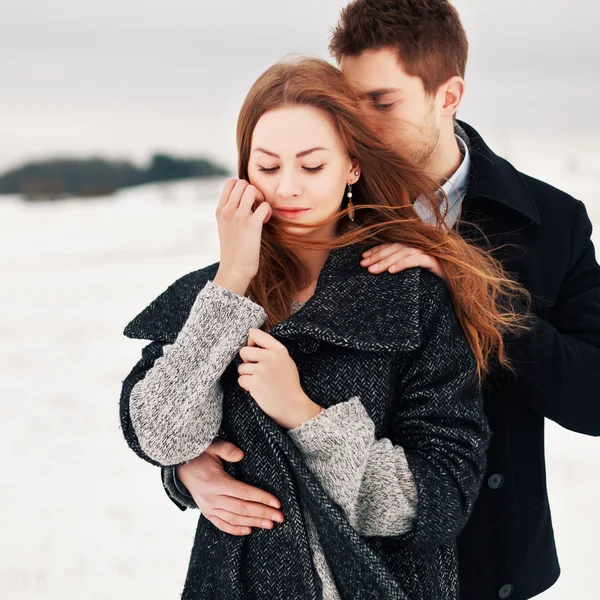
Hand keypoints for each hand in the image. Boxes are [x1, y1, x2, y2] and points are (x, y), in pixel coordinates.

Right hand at [176, 439, 284, 535]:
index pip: (244, 493)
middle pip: (242, 509)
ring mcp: (209, 508)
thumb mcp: (212, 447)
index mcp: (216, 483)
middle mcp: (212, 499)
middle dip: (263, 513)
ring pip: (235, 519)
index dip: (262, 498)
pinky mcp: (207, 513)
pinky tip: (249, 531)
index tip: (277, 503)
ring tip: (270, 525)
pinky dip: (236, 530)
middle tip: (280, 517)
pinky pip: (222, 525)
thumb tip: (241, 455)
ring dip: (254, 523)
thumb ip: (227, 449)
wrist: (181, 468)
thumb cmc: (200, 455)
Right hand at [213, 179, 271, 295]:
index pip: (230, 183)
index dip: (242, 188)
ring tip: (260, 213)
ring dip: (261, 199)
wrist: (234, 270)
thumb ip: (230, 212)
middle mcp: (227, 211)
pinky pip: (264, 205)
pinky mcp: (252, 225)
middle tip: (256, 207)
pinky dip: (268, 212)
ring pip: (253, 189)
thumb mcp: (225, 227)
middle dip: (253, 191)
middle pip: (242, 183)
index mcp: (220, 210)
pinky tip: (264, 222)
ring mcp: (239, 217)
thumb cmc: (233, 250)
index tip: (247, 202)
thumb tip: (244, 200)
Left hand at [238, 328, 321, 429]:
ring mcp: (262, 369)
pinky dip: (247, 386)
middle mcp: (270, 357)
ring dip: (247, 376)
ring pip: (241, 368)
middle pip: (243, 351)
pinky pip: (241, 380)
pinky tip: (259, 390)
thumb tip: (252, 345)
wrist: (294, 406)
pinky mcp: (255, 382)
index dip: (250, 343)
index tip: (254, 351)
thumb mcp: (286, 361)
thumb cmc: (289, 385)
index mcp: (279, 349)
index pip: (255, 333)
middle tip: (257, 371)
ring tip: (261, 383)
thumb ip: (271, 351)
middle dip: (247, 362)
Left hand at [361, 242, 443, 278]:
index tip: (363, 257)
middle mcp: (422, 245)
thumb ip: (401, 264)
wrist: (456, 286)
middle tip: (363, 265)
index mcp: (415, 245)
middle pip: (396, 247)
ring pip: (403, 252)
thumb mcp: (413, 272)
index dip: (377, 249)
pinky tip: (391, 271)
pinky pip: (416, 260)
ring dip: (386, 261)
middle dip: (377, 256)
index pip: (393, 244)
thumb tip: (378, 266)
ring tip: (373, 270)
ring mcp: (429, 252)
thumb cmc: (432, 280)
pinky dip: (403, 264)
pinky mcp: (436, 262)